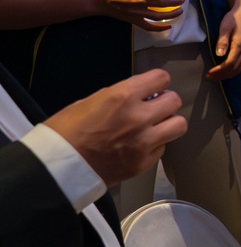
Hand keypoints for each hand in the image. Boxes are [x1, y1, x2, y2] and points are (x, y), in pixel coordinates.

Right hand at [48, 70, 187, 187]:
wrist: (56, 168)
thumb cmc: (64, 132)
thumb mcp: (89, 101)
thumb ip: (119, 96)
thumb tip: (138, 95)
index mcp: (123, 96)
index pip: (161, 78)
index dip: (157, 82)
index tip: (153, 88)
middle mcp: (139, 117)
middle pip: (175, 101)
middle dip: (165, 102)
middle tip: (154, 108)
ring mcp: (144, 142)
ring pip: (179, 125)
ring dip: (168, 123)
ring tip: (154, 127)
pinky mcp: (143, 163)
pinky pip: (163, 148)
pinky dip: (155, 145)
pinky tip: (140, 145)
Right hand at [96, 0, 183, 30]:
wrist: (102, 1)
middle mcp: (136, 2)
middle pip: (159, 4)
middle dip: (173, 2)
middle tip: (182, 0)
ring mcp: (135, 13)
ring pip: (157, 16)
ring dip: (171, 14)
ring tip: (180, 10)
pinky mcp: (134, 21)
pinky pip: (148, 27)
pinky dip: (160, 28)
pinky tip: (169, 26)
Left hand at [207, 0, 240, 79]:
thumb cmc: (233, 18)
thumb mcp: (225, 27)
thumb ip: (222, 41)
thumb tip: (219, 55)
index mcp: (240, 44)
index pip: (230, 63)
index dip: (219, 71)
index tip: (209, 73)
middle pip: (235, 68)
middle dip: (222, 75)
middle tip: (209, 77)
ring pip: (240, 68)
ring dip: (228, 74)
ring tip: (216, 76)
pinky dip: (235, 70)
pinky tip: (227, 70)